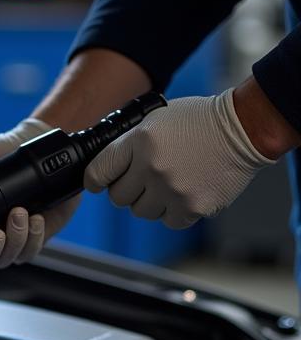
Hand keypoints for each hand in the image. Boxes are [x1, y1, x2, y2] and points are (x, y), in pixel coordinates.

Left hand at [84, 89, 274, 227]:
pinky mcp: (192, 207)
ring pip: (141, 211)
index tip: (99, 183)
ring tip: (167, 184)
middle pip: (118, 197)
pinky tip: (183, 193)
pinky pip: (169, 221)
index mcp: (138, 142)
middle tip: (142, 180)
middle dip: (126, 190)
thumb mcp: (155, 119)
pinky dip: (174, 211)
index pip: (97, 173)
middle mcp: (151, 167)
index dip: (95, 181)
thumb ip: (129, 143)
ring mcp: (172, 189)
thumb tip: (105, 167)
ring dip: (150, 202)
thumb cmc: (199, 121)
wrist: (244, 129)